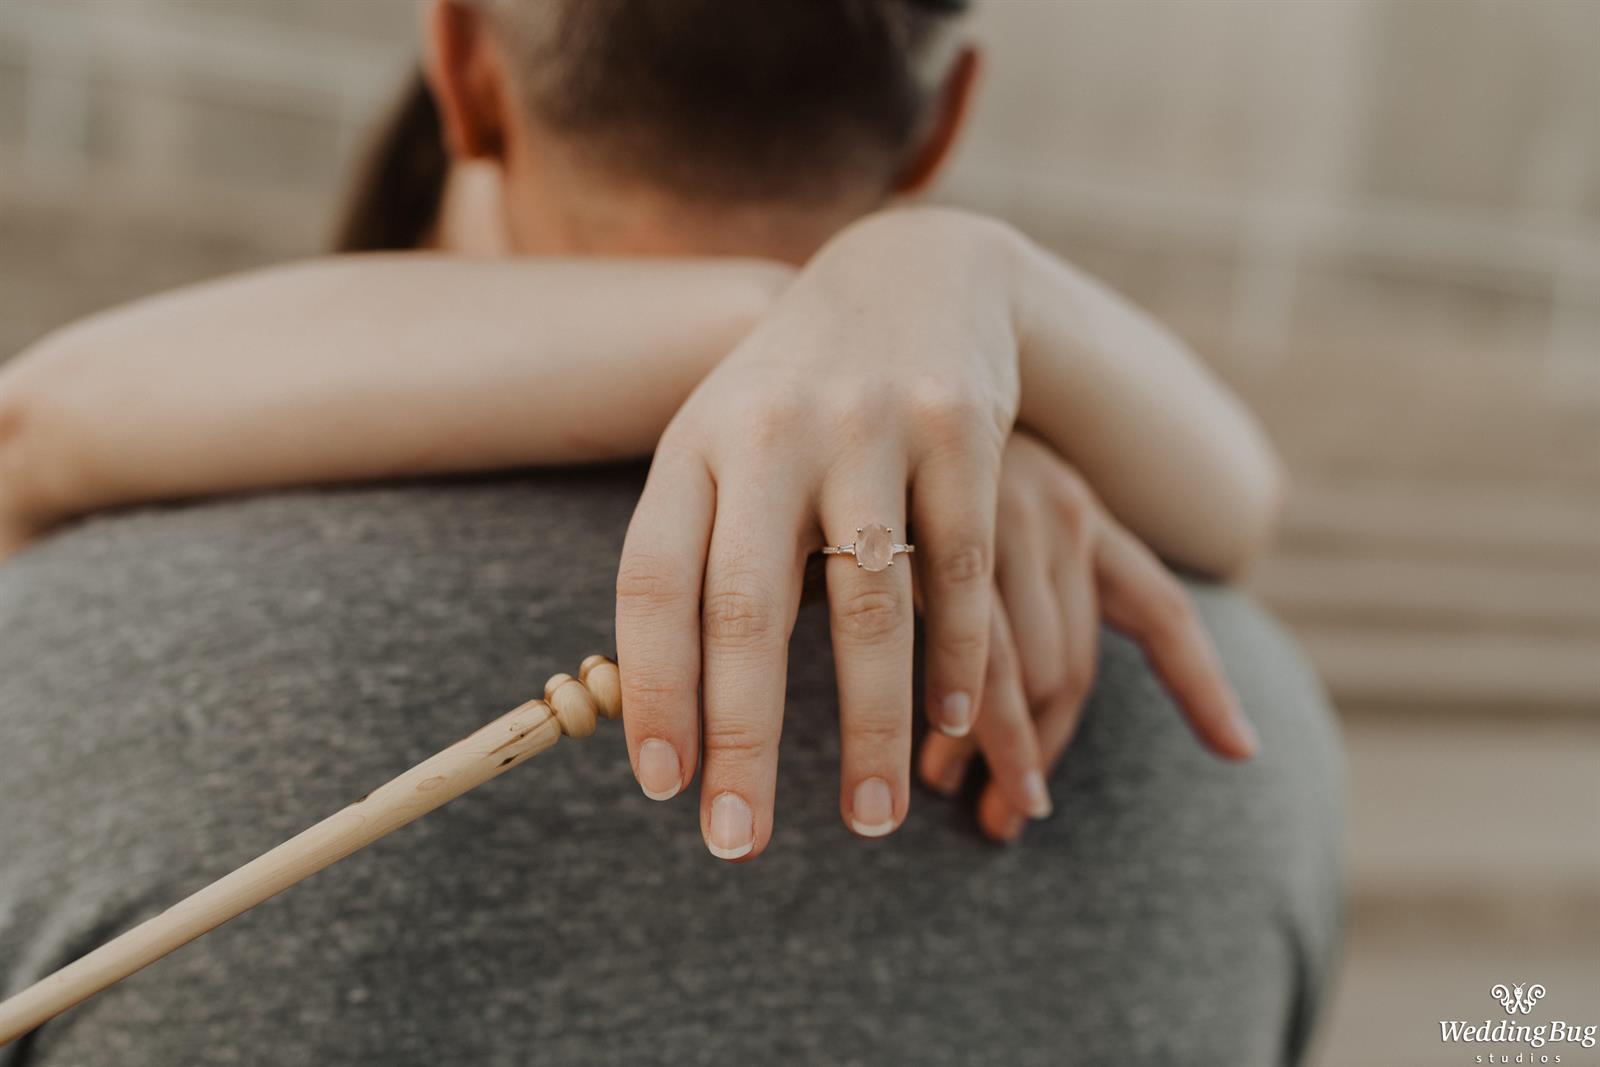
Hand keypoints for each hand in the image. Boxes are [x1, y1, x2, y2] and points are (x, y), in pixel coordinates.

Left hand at [615, 208, 1025, 859]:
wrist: (912, 275)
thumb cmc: (795, 398)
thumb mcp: (723, 448)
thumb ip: (696, 553)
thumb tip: (657, 706)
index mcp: (694, 446)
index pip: (654, 585)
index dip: (651, 692)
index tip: (661, 788)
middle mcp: (772, 432)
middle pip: (746, 609)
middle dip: (744, 739)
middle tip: (739, 842)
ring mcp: (871, 426)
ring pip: (868, 603)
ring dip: (870, 726)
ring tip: (870, 819)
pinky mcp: (964, 427)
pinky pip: (963, 567)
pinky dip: (959, 657)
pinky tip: (956, 725)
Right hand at [918, 433, 1258, 841]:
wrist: (828, 358)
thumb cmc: (883, 460)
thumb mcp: (955, 510)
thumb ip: (988, 593)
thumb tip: (995, 701)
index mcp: (1076, 508)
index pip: (1162, 610)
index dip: (1202, 686)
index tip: (1240, 748)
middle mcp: (1056, 510)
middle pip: (1075, 666)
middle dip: (1040, 751)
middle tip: (1006, 815)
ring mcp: (998, 519)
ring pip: (1030, 673)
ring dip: (996, 750)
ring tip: (949, 793)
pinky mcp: (937, 532)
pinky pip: (973, 656)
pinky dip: (957, 723)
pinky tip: (928, 760)